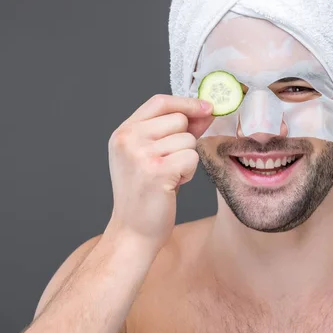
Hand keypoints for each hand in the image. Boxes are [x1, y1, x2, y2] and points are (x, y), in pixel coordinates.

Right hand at [106, 94, 213, 245]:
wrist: (133, 230)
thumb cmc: (146, 194)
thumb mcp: (151, 155)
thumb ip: (174, 131)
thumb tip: (204, 110)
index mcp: (123, 132)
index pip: (160, 102)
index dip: (187, 103)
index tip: (207, 107)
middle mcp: (128, 139)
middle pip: (179, 119)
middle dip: (185, 141)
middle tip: (170, 163)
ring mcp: (140, 154)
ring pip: (188, 140)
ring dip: (186, 159)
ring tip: (169, 177)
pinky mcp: (157, 170)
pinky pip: (191, 158)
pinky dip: (189, 172)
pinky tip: (173, 185)